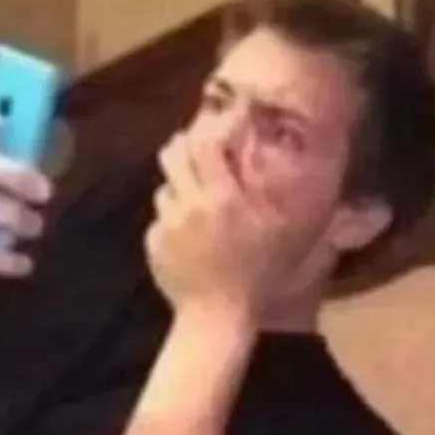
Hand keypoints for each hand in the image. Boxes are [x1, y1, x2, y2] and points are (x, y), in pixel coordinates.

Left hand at [144, 133, 315, 315]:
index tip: (229, 117)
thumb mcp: (282, 234)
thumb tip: (278, 164)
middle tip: (201, 149)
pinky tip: (190, 236)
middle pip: (174, 152)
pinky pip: (160, 219)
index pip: (207, 142)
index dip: (217, 123)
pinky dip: (173, 221)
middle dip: (186, 145)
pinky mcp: (153, 243)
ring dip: (181, 185)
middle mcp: (189, 205)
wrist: (217, 317)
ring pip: (165, 185)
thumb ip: (278, 196)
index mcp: (222, 198)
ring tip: (198, 198)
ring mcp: (167, 224)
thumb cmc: (258, 275)